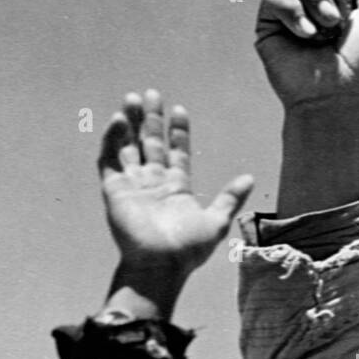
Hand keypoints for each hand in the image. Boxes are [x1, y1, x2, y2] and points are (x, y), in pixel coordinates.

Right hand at [97, 89, 252, 320]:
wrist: (160, 265)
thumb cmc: (188, 249)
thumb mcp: (216, 221)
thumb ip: (230, 198)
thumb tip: (249, 178)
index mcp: (176, 188)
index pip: (176, 152)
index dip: (177, 131)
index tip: (179, 110)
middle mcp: (153, 183)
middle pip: (151, 143)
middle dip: (151, 119)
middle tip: (151, 93)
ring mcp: (133, 185)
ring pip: (129, 147)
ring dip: (131, 123)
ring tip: (133, 98)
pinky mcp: (114, 189)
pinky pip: (110, 159)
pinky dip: (113, 139)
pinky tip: (120, 120)